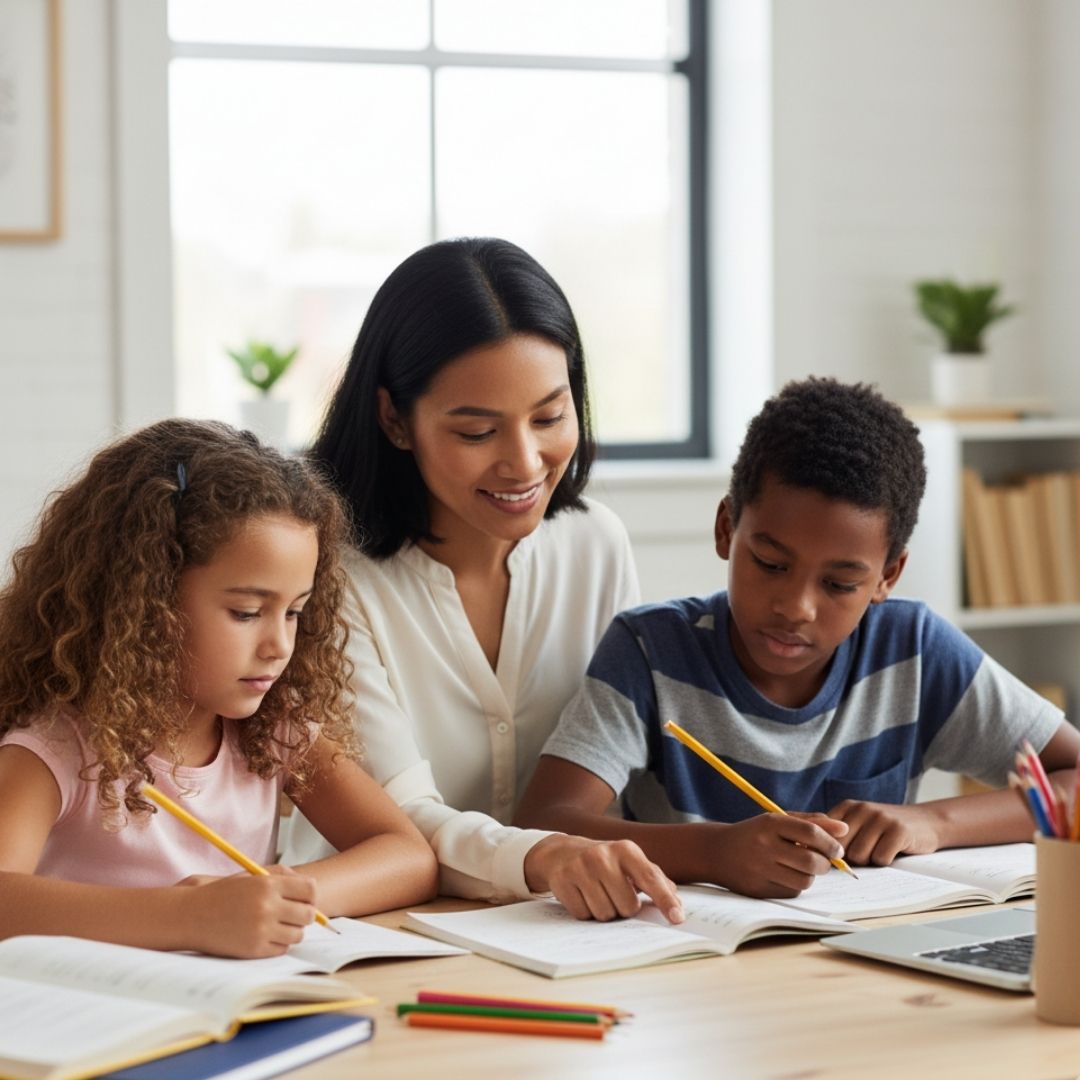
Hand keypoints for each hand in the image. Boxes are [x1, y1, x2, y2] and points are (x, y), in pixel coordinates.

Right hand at [178, 864, 317, 957]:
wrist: (191, 916)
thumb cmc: (223, 894)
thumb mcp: (251, 875)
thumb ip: (280, 875)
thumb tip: (310, 887)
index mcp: (268, 885)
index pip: (310, 890)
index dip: (309, 895)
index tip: (304, 898)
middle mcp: (267, 906)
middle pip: (308, 914)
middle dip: (303, 914)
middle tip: (291, 914)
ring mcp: (262, 930)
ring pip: (298, 934)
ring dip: (291, 931)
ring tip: (276, 925)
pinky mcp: (255, 949)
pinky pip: (282, 949)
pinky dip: (278, 944)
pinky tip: (264, 935)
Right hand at [523, 834, 683, 923]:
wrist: (561, 852)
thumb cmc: (603, 861)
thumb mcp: (629, 862)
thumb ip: (654, 880)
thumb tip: (677, 903)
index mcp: (626, 850)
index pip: (650, 878)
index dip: (665, 900)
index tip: (677, 918)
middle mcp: (603, 856)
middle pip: (627, 906)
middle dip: (624, 908)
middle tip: (614, 894)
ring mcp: (581, 867)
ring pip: (605, 914)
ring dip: (604, 911)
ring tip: (597, 893)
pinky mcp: (562, 880)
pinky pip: (583, 915)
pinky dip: (585, 911)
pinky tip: (582, 895)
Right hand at [700, 814, 848, 897]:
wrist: (716, 851)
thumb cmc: (755, 834)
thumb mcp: (778, 820)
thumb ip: (812, 822)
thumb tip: (845, 829)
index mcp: (770, 824)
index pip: (811, 833)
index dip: (831, 843)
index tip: (838, 849)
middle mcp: (764, 845)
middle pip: (811, 861)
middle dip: (825, 864)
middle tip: (824, 861)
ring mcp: (759, 869)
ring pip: (804, 880)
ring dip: (810, 876)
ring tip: (802, 867)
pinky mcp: (758, 889)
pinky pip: (790, 892)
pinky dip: (795, 885)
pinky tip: (785, 875)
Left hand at [827, 800, 939, 864]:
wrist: (926, 821)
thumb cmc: (886, 830)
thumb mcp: (860, 824)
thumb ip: (839, 835)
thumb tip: (817, 858)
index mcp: (847, 807)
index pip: (824, 834)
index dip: (829, 851)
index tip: (838, 857)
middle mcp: (862, 808)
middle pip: (840, 848)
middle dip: (850, 858)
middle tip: (866, 854)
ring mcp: (880, 818)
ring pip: (859, 855)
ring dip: (870, 861)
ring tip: (880, 850)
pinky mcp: (898, 830)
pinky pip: (880, 859)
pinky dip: (886, 862)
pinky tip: (894, 852)